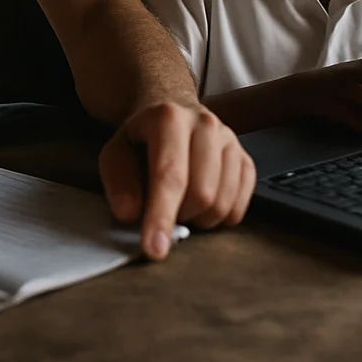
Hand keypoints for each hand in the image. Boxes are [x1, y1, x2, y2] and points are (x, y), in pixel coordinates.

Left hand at [98, 101, 254, 259]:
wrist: (172, 111)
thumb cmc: (143, 139)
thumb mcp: (115, 153)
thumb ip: (118, 182)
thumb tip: (130, 214)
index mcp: (169, 118)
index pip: (169, 176)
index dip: (161, 216)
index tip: (154, 250)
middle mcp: (205, 125)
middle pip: (202, 194)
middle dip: (179, 216)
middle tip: (164, 209)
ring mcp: (230, 141)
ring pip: (223, 203)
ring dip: (199, 218)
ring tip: (182, 204)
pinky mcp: (245, 157)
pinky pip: (241, 204)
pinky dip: (221, 216)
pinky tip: (203, 205)